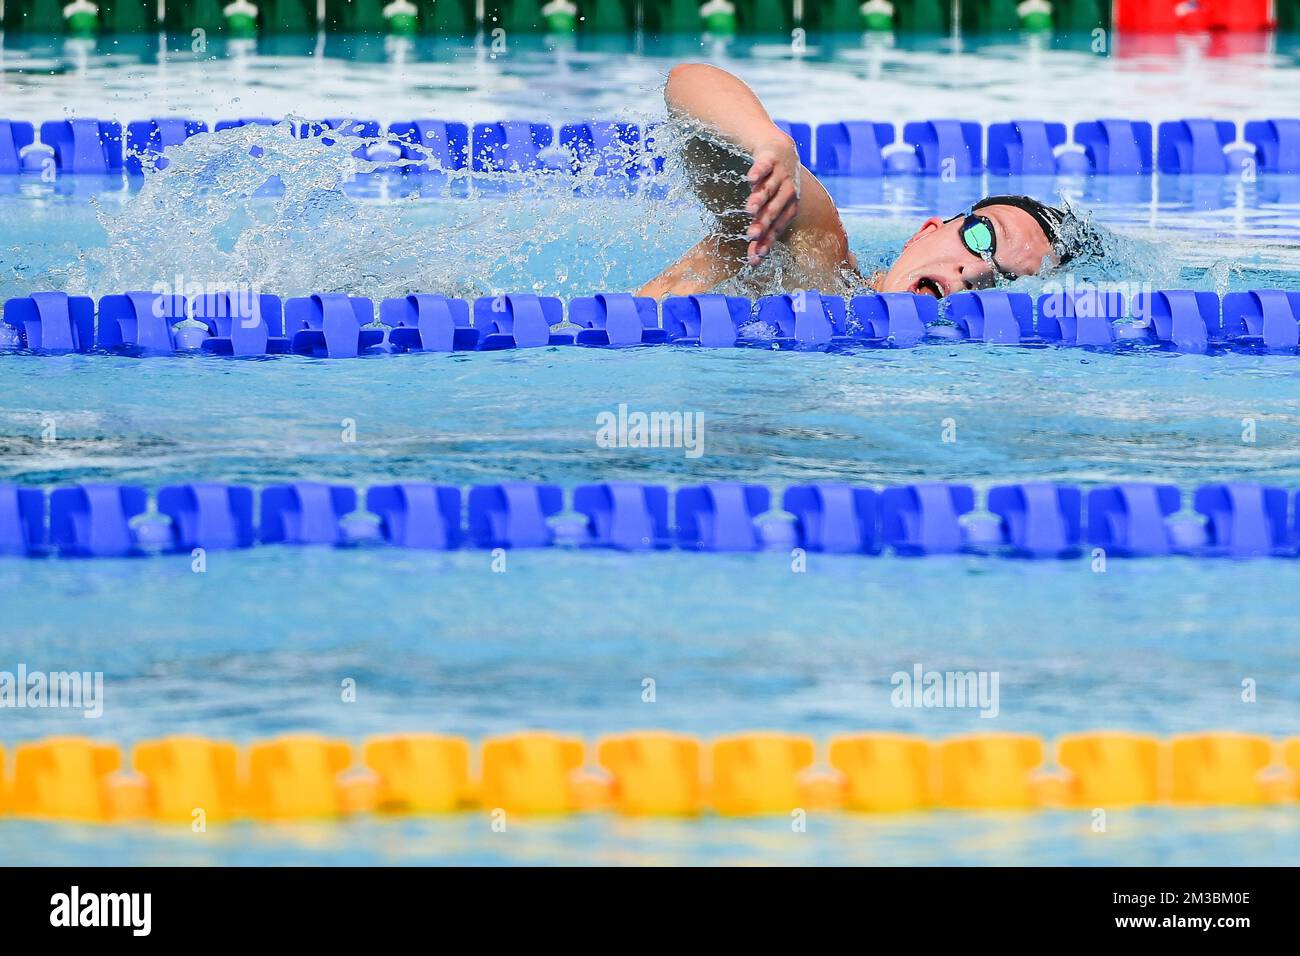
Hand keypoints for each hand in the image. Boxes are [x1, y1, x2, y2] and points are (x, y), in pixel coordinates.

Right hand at [744, 135, 799, 264]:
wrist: (782, 151)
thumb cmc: (776, 188)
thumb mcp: (773, 209)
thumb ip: (763, 232)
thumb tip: (753, 262)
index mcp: (789, 208)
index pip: (776, 228)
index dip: (766, 242)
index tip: (755, 256)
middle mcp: (788, 192)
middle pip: (774, 210)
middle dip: (763, 222)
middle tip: (752, 234)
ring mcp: (780, 176)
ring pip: (770, 189)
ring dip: (760, 198)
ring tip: (749, 209)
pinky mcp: (771, 159)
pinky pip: (765, 166)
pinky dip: (758, 172)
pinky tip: (750, 179)